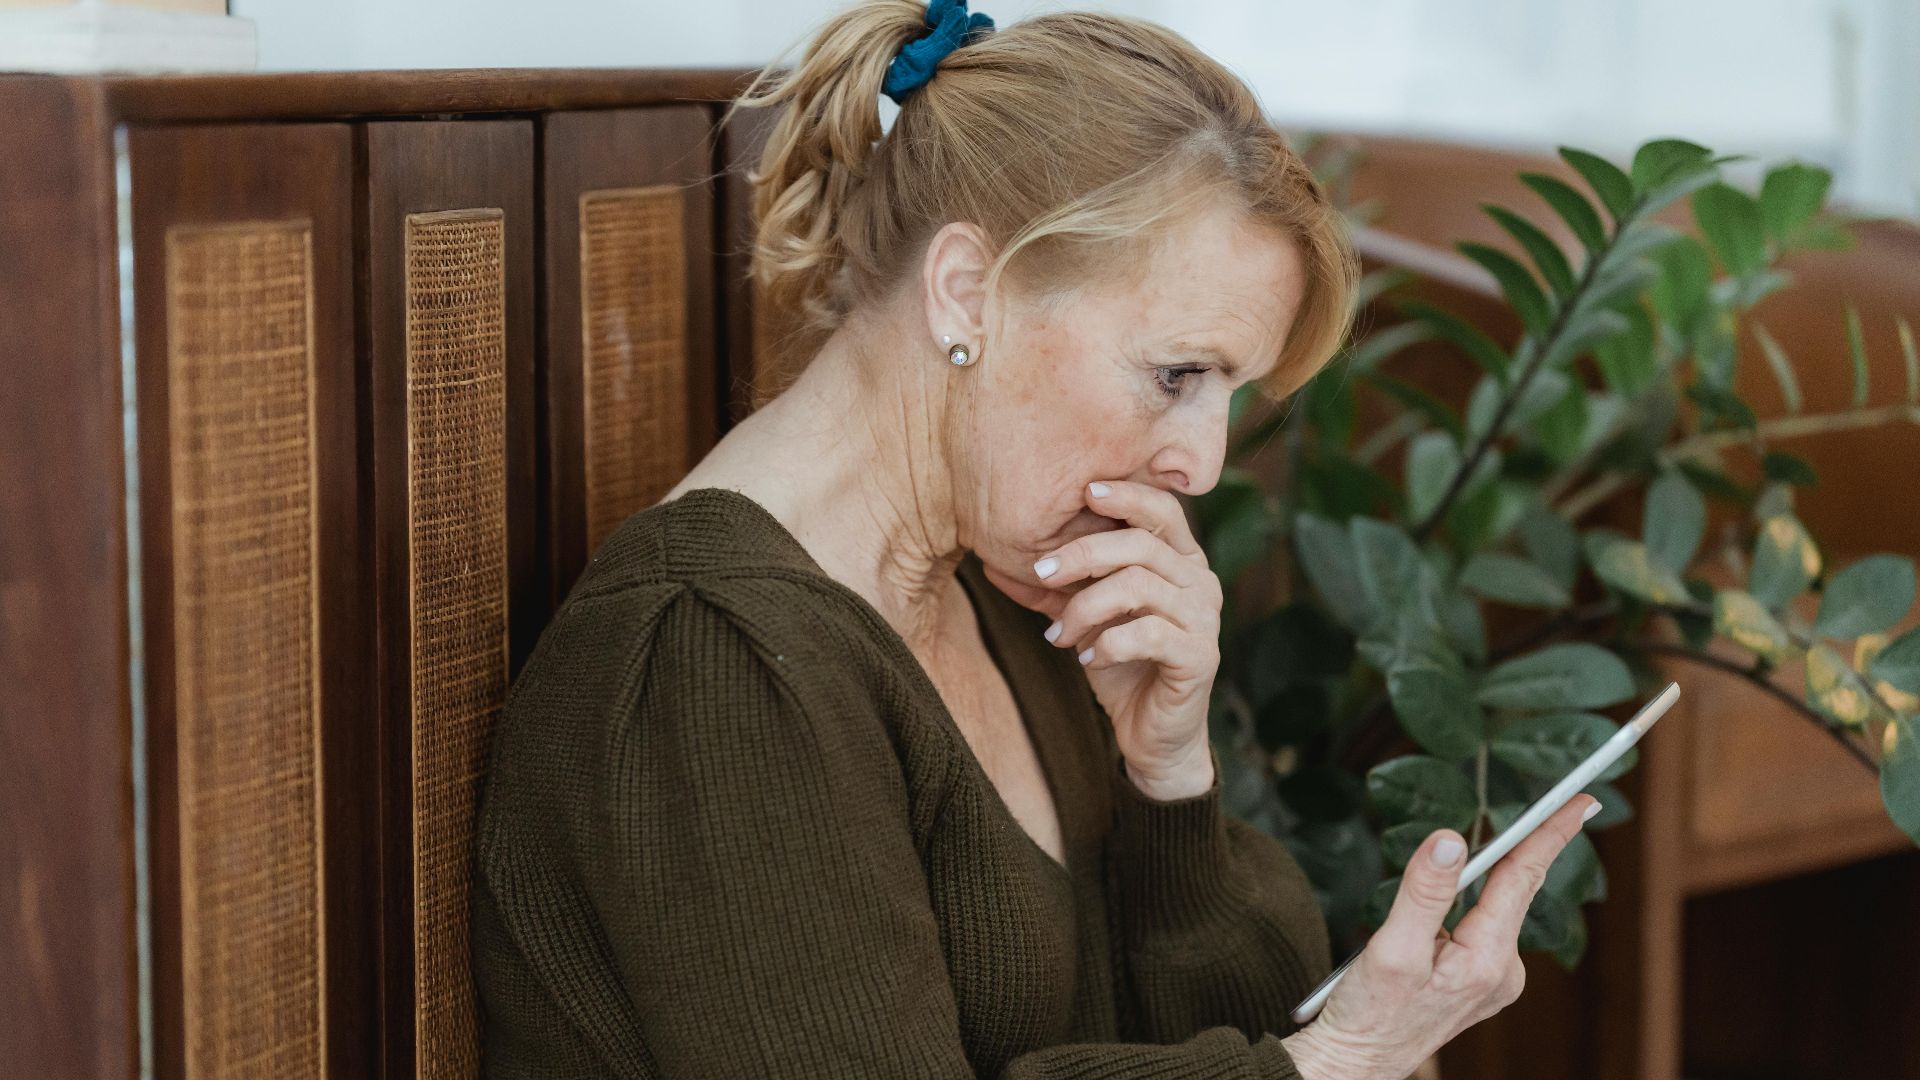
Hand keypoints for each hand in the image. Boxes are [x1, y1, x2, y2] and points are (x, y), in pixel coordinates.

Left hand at [980, 479, 1221, 796]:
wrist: (1153, 735)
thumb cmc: (1122, 667)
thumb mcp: (1082, 620)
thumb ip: (1051, 590)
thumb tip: (992, 563)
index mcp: (1181, 561)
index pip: (1163, 510)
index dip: (1126, 495)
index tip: (1084, 492)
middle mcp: (1201, 581)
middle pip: (1141, 544)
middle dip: (1082, 554)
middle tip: (1040, 573)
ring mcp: (1205, 619)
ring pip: (1139, 586)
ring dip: (1086, 607)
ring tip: (1060, 635)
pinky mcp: (1201, 656)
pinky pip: (1149, 633)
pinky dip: (1109, 643)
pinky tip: (1088, 660)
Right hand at [1281, 795, 1602, 1079]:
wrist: (1357, 1063)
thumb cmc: (1369, 1015)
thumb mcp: (1391, 950)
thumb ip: (1422, 892)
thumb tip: (1450, 840)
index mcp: (1487, 960)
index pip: (1523, 879)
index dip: (1551, 833)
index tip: (1583, 799)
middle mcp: (1501, 969)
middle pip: (1514, 888)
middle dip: (1518, 848)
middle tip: (1547, 802)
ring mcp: (1491, 977)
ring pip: (1491, 906)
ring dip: (1475, 882)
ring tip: (1443, 886)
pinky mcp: (1475, 980)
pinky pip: (1478, 925)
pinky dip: (1464, 905)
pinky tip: (1429, 920)